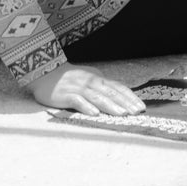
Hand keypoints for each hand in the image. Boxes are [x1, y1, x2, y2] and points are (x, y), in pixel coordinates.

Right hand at [27, 62, 144, 116]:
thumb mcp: (90, 80)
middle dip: (126, 103)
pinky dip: (86, 106)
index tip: (142, 107)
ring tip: (122, 114)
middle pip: (111, 92)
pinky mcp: (65, 94)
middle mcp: (91, 82)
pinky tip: (95, 113)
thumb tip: (121, 97)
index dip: (130, 97)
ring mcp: (78, 87)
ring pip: (97, 97)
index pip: (118, 88)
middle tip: (137, 112)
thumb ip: (103, 88)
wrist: (44, 72)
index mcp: (99, 79)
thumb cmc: (70, 79)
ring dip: (110, 105)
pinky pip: (77, 100)